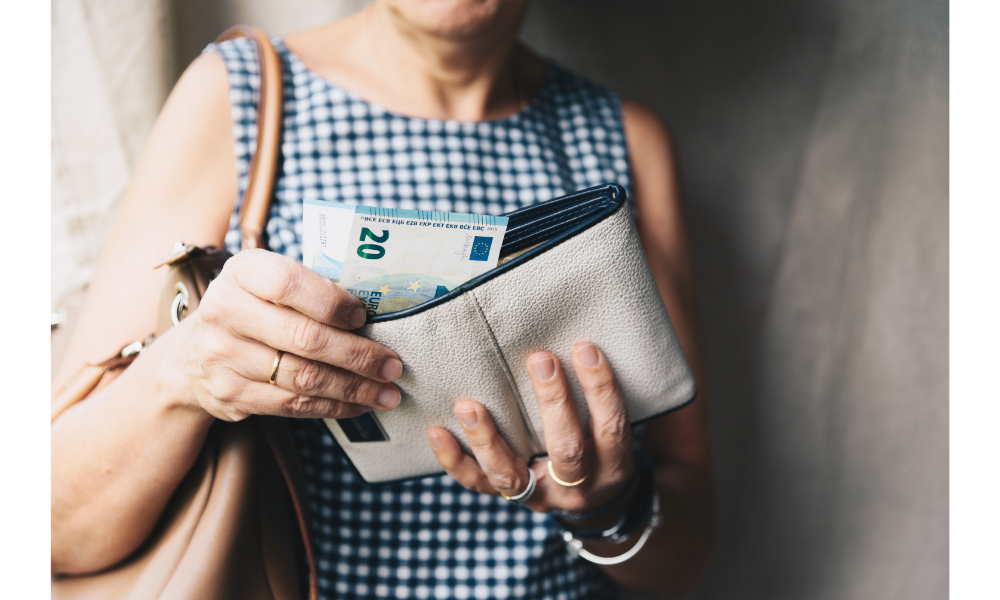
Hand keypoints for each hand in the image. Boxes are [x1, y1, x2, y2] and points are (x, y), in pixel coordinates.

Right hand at [177, 249, 403, 420]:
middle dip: (359, 355)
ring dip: (354, 389)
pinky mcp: (231, 394)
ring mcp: (224, 357)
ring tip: (387, 393)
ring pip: (304, 378)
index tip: (364, 317)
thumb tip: (379, 313)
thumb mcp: (268, 282)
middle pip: (305, 338)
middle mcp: (225, 312)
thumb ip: (311, 289)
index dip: (332, 302)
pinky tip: (359, 404)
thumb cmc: (254, 308)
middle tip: (393, 366)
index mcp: (242, 272)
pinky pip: (293, 405)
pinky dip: (333, 407)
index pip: (289, 283)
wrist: (192, 354)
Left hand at [427, 342, 635, 520]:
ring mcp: (539, 497)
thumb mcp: (613, 429)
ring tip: (468, 405)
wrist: (592, 501)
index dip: (600, 388)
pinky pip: (477, 484)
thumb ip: (601, 395)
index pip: (611, 426)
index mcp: (611, 465)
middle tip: (539, 359)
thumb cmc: (602, 448)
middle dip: (553, 403)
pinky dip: (454, 460)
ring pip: (510, 475)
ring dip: (487, 439)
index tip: (584, 348)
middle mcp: (577, 488)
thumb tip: (586, 337)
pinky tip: (437, 432)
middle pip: (567, 450)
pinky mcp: (508, 499)